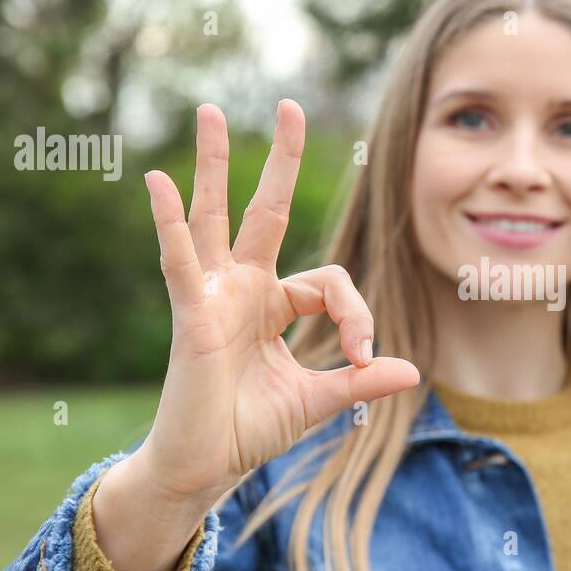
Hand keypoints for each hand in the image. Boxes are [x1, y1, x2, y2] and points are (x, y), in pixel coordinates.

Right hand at [133, 100, 418, 505]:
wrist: (205, 467)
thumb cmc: (250, 429)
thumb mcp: (319, 399)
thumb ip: (360, 381)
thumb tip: (414, 371)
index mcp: (273, 304)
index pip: (329, 279)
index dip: (357, 311)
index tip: (364, 354)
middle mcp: (242, 289)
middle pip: (264, 210)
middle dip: (279, 160)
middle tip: (290, 104)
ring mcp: (213, 296)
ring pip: (214, 216)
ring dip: (212, 164)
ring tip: (209, 110)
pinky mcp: (190, 314)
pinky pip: (180, 260)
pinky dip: (169, 222)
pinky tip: (157, 181)